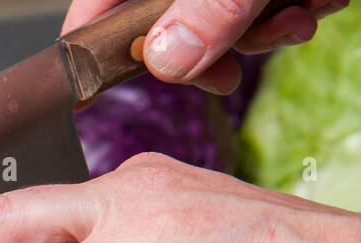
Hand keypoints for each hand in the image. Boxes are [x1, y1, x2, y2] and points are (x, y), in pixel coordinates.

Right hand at [62, 0, 349, 94]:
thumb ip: (209, 8)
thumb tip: (166, 62)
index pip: (100, 0)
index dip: (89, 46)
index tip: (85, 95)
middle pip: (162, 20)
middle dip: (205, 51)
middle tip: (225, 76)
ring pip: (220, 20)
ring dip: (263, 33)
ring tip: (296, 19)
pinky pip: (261, 6)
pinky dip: (291, 10)